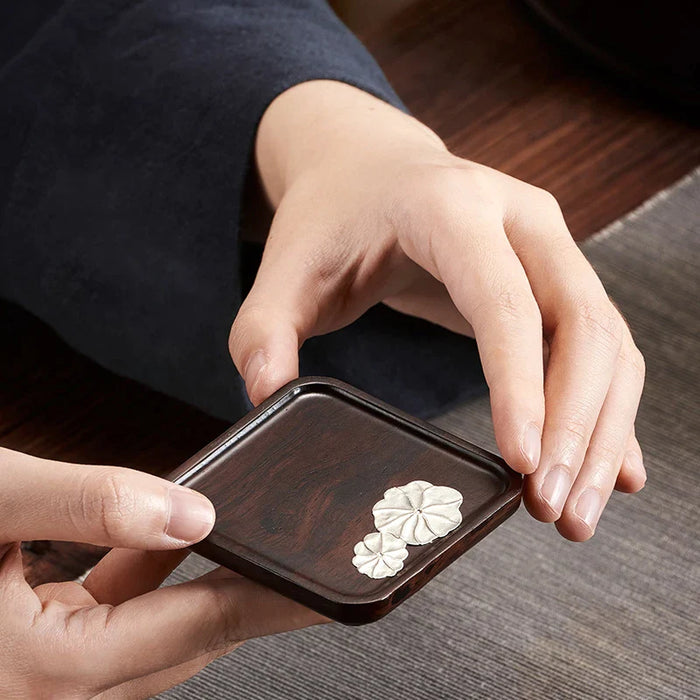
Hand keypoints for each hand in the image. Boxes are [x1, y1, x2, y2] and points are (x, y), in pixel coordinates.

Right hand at [0, 447, 321, 697]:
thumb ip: (92, 506)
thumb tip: (191, 514)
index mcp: (51, 671)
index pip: (205, 624)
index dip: (275, 597)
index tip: (326, 585)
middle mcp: (55, 692)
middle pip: (193, 637)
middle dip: (250, 593)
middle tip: (300, 559)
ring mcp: (47, 679)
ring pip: (156, 632)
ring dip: (201, 581)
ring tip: (245, 537)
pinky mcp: (40, 655)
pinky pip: (117, 622)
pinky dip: (148, 580)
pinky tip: (167, 538)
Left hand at [230, 80, 645, 542]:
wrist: (370, 166)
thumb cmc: (333, 214)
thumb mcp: (287, 265)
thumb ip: (264, 328)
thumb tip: (266, 396)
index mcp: (451, 208)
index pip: (503, 302)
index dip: (518, 385)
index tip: (522, 462)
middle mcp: (520, 217)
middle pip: (581, 325)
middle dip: (575, 425)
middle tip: (551, 509)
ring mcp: (549, 243)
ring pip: (608, 342)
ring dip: (603, 431)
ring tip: (576, 511)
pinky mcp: (557, 275)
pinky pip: (602, 346)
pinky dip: (609, 410)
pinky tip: (613, 469)